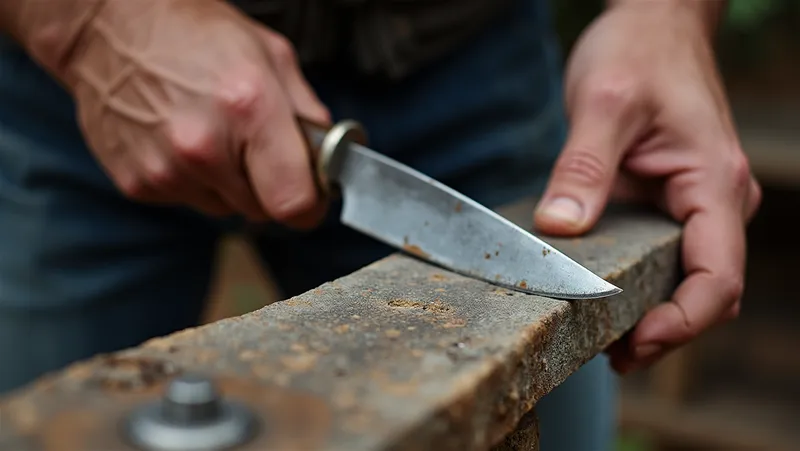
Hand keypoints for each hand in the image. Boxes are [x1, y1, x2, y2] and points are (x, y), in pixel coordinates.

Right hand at [61, 0, 329, 226]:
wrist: (109, 28)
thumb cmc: (194, 34)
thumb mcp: (272, 55)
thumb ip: (308, 114)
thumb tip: (330, 158)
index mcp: (249, 109)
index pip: (295, 203)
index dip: (310, 204)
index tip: (310, 193)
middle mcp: (205, 147)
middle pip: (262, 211)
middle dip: (269, 186)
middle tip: (255, 146)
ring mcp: (167, 169)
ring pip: (225, 209)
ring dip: (228, 183)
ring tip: (212, 134)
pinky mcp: (138, 184)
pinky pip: (187, 200)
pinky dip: (192, 180)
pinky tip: (179, 139)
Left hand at [533, 2, 761, 372]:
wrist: (652, 23)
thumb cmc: (639, 51)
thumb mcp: (603, 103)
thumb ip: (584, 167)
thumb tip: (560, 229)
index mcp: (713, 184)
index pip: (717, 278)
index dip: (680, 324)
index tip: (633, 345)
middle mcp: (716, 201)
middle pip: (704, 291)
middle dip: (662, 331)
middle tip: (605, 354)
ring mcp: (696, 204)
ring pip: (686, 279)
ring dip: (651, 314)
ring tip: (601, 339)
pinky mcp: (672, 201)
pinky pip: (666, 256)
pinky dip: (640, 285)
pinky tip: (602, 299)